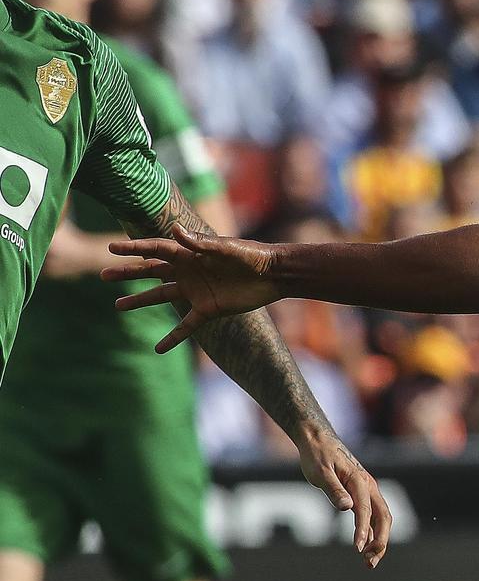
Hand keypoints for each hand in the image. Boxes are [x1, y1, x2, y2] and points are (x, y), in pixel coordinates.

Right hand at [102, 225, 282, 351]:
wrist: (274, 275)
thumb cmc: (251, 256)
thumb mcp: (227, 248)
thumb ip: (202, 244)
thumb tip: (177, 232)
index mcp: (190, 254)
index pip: (155, 250)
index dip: (134, 249)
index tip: (111, 249)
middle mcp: (188, 272)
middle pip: (151, 273)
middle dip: (127, 273)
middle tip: (103, 275)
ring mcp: (196, 292)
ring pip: (161, 297)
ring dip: (140, 301)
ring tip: (117, 305)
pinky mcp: (208, 309)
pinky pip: (186, 326)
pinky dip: (173, 337)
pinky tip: (157, 348)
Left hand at [298, 425, 391, 566]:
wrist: (318, 440)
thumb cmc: (317, 456)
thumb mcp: (320, 472)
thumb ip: (334, 490)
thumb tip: (347, 508)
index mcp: (360, 481)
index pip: (366, 511)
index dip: (363, 531)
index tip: (357, 549)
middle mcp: (369, 487)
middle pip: (384, 518)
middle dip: (380, 541)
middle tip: (369, 562)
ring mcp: (368, 491)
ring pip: (381, 519)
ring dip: (378, 541)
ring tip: (369, 562)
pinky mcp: (362, 495)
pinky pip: (373, 517)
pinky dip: (371, 533)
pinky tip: (366, 547)